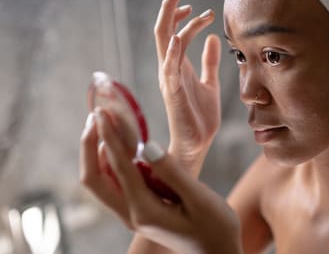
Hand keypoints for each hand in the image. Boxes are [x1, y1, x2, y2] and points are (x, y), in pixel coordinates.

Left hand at [80, 109, 240, 253]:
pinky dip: (113, 161)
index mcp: (145, 210)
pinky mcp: (139, 210)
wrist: (217, 253)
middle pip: (94, 180)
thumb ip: (173, 173)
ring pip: (102, 182)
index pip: (119, 167)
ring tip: (106, 124)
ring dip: (98, 153)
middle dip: (89, 146)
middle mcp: (132, 214)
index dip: (109, 136)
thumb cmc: (215, 227)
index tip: (103, 111)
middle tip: (96, 116)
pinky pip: (117, 183)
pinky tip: (124, 145)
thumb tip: (148, 146)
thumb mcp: (199, 199)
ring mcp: (133, 214)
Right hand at [154, 0, 220, 176]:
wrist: (196, 143)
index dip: (184, 17)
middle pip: (164, 31)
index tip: (198, 7)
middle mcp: (170, 68)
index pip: (175, 33)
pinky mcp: (173, 92)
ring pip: (164, 43)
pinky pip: (169, 68)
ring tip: (186, 5)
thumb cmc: (200, 116)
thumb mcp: (210, 82)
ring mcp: (169, 78)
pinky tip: (178, 37)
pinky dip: (172, 51)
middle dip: (170, 8)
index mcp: (178, 65)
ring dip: (172, 21)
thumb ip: (210, 61)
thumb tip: (215, 38)